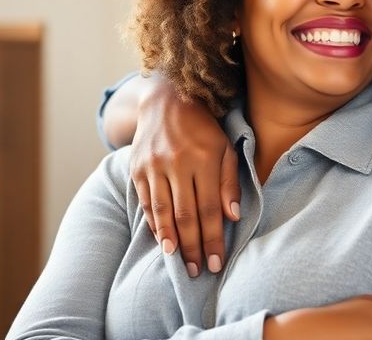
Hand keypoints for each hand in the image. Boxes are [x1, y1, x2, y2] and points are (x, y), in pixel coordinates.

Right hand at [128, 77, 240, 276]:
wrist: (166, 100)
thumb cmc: (204, 129)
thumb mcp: (226, 148)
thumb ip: (231, 182)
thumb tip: (234, 217)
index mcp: (204, 159)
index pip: (210, 208)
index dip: (213, 238)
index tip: (217, 262)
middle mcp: (177, 163)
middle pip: (186, 215)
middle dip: (193, 247)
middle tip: (198, 271)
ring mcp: (154, 166)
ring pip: (163, 212)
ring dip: (171, 241)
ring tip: (179, 262)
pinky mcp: (137, 168)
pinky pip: (147, 202)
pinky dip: (154, 224)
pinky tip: (162, 240)